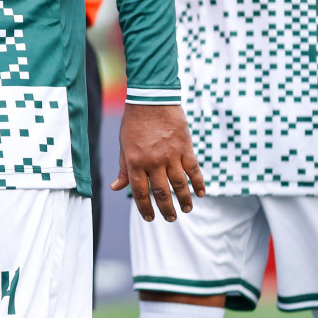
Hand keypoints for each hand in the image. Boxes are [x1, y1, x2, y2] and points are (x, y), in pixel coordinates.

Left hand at [111, 102, 204, 221]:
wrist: (151, 99)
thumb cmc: (134, 122)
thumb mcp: (124, 145)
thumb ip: (123, 168)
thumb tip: (116, 187)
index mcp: (135, 162)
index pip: (140, 192)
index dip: (145, 208)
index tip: (150, 218)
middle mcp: (153, 162)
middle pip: (161, 193)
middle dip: (166, 209)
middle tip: (171, 218)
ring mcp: (171, 155)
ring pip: (179, 185)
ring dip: (184, 200)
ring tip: (187, 210)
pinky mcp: (185, 148)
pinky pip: (194, 170)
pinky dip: (198, 183)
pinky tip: (200, 194)